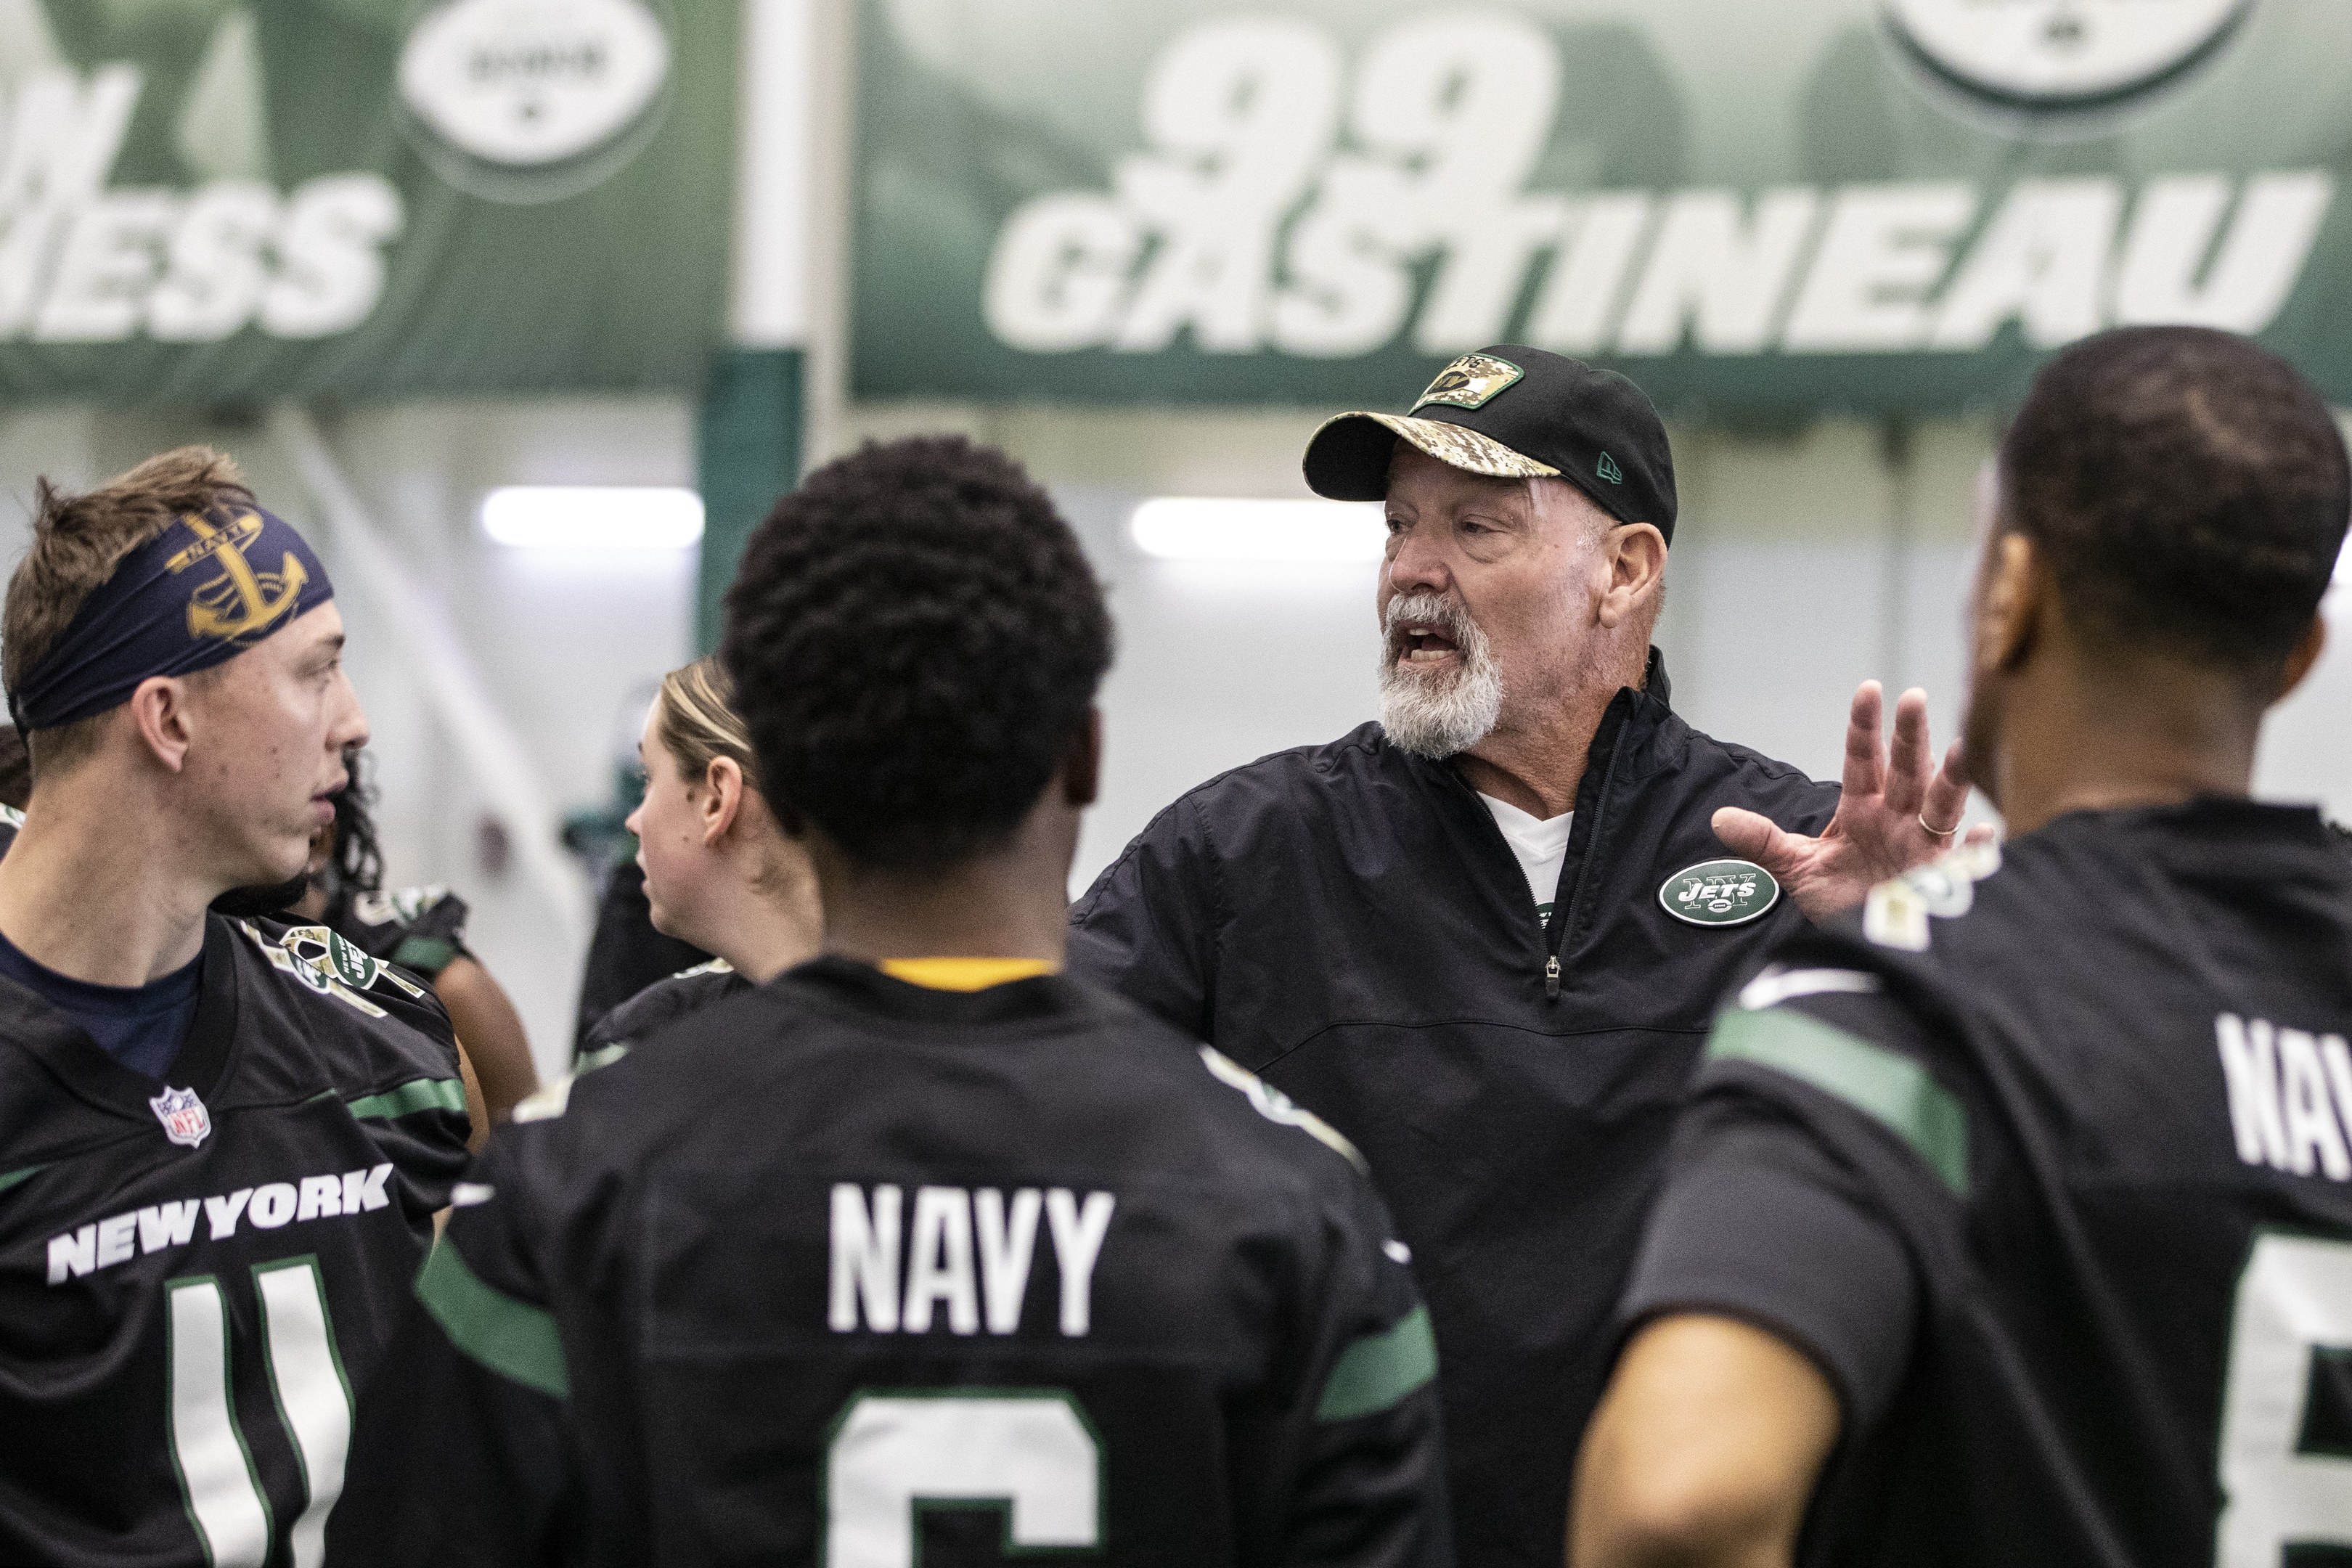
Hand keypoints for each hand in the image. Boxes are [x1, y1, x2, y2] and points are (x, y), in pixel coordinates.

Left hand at [1711, 682, 1989, 919]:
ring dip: (1951, 778)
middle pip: (1906, 770)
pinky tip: (1984, 834)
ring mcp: (1921, 848)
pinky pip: (1962, 862)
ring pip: (1940, 806)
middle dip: (1910, 737)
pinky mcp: (1940, 882)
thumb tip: (1719, 817)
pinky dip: (1976, 850)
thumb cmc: (1838, 901)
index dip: (1865, 727)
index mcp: (1862, 811)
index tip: (1868, 690)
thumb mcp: (1796, 869)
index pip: (1863, 760)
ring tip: (1960, 749)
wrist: (1862, 945)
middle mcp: (1897, 821)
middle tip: (1913, 698)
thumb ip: (1763, 841)